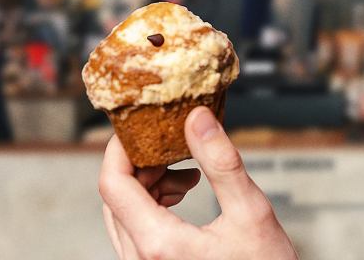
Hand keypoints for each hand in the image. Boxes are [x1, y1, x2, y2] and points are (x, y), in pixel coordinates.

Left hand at [99, 107, 298, 259]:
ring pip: (123, 214)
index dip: (120, 149)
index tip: (141, 126)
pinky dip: (153, 204)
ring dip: (149, 184)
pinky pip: (135, 231)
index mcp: (159, 245)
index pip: (113, 185)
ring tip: (189, 174)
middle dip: (142, 164)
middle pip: (116, 197)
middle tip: (176, 146)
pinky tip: (185, 194)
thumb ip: (221, 163)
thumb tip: (197, 119)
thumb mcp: (250, 211)